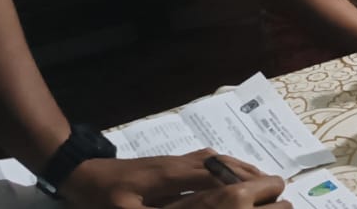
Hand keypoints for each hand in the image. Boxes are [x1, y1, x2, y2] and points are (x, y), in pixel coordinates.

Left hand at [59, 151, 267, 208]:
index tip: (262, 191)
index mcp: (171, 176)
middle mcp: (180, 163)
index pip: (214, 176)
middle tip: (272, 186)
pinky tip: (230, 174)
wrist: (83, 173)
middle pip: (222, 164)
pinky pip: (207, 160)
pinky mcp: (170, 162)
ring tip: (260, 179)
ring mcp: (175, 160)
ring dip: (239, 167)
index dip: (239, 183)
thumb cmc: (102, 197)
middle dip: (248, 173)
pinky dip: (225, 165)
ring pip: (216, 159)